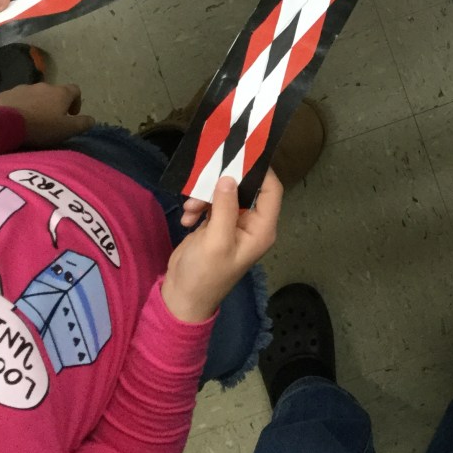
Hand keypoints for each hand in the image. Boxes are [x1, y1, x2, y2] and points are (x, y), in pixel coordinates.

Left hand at [0, 82, 94, 145]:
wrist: (5, 125)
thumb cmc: (41, 127)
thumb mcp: (67, 130)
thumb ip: (83, 123)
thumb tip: (91, 119)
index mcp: (60, 92)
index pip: (75, 90)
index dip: (76, 101)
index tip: (71, 114)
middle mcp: (43, 86)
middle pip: (53, 92)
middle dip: (53, 104)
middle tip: (50, 120)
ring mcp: (22, 88)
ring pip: (33, 95)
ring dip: (36, 104)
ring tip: (31, 121)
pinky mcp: (5, 94)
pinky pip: (16, 99)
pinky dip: (19, 106)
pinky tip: (15, 120)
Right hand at [162, 170, 281, 322]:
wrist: (181, 297)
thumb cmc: (204, 273)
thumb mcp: (216, 240)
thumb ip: (224, 208)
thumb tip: (229, 177)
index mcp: (261, 229)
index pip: (271, 191)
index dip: (260, 171)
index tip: (240, 155)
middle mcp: (251, 224)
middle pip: (245, 188)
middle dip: (222, 184)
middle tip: (204, 180)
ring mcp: (232, 224)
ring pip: (224, 194)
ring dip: (204, 197)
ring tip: (189, 209)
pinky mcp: (215, 225)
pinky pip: (210, 204)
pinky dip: (197, 207)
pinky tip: (186, 219)